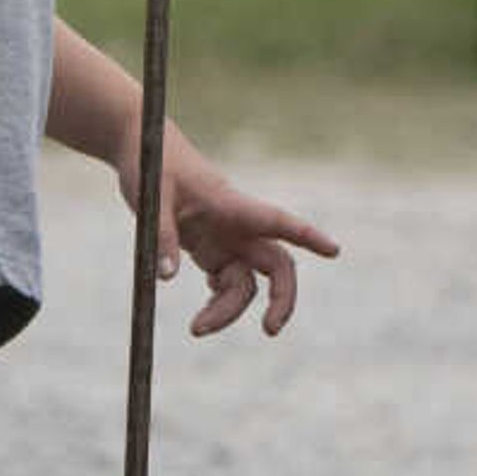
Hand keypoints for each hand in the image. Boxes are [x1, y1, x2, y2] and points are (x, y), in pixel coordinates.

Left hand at [133, 139, 340, 337]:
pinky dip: (218, 304)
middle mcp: (236, 226)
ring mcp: (225, 239)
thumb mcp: (152, 200)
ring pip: (246, 283)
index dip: (308, 235)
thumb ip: (162, 239)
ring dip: (228, 311)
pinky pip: (226, 284)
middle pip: (276, 263)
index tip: (334, 250)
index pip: (276, 220)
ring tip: (196, 329)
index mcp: (231, 205)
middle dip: (281, 297)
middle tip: (270, 329)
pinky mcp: (208, 249)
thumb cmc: (151, 164)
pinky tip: (201, 315)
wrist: (141, 146)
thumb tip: (168, 278)